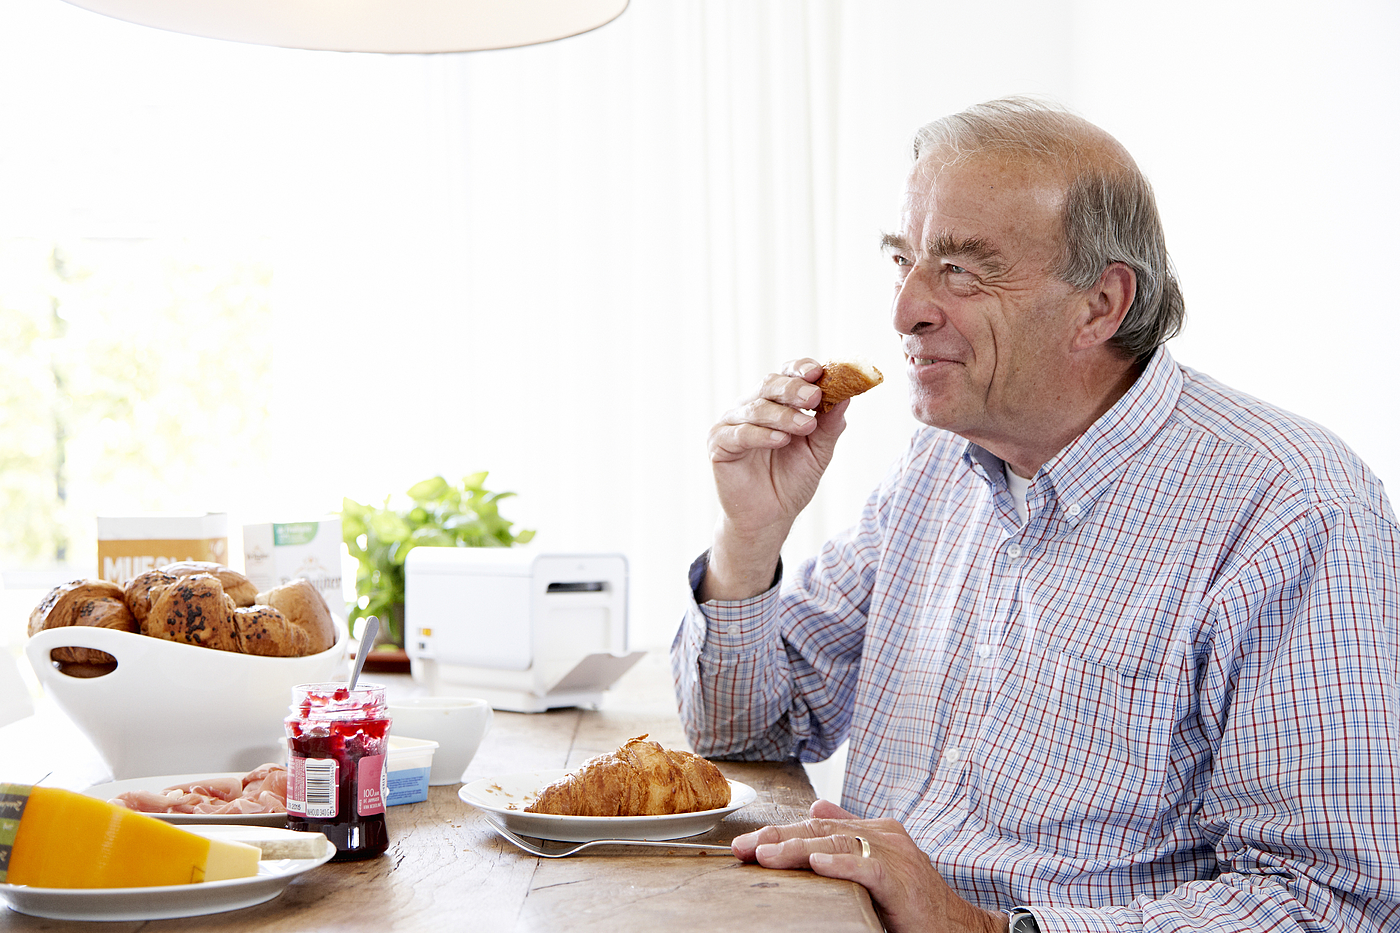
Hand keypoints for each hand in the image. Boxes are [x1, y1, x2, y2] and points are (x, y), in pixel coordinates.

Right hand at [701, 359, 847, 600]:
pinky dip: (761, 434)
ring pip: (756, 407)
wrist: (770, 518)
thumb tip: (846, 397)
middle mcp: (752, 406)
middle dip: (794, 389)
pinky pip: (739, 432)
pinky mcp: (718, 443)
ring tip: (805, 426)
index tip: (821, 371)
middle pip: (770, 384)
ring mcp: (732, 423)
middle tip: (814, 397)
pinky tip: (780, 440)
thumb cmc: (792, 481)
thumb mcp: (818, 451)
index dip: (802, 369)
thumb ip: (829, 425)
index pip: (787, 374)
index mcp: (777, 402)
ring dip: (783, 415)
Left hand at [731, 799, 1006, 932]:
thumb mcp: (876, 864)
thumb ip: (848, 836)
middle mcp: (882, 835)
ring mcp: (893, 854)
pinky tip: (815, 863)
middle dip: (776, 837)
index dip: (779, 832)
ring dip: (796, 848)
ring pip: (835, 843)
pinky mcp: (900, 878)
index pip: (816, 826)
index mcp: (874, 830)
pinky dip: (839, 863)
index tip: (745, 845)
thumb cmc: (913, 900)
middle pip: (819, 830)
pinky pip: (866, 866)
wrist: (957, 927)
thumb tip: (816, 809)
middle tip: (742, 848)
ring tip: (766, 854)